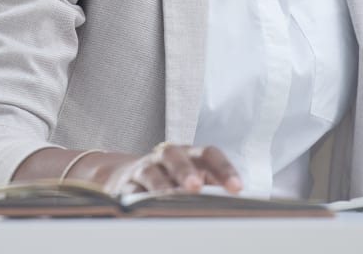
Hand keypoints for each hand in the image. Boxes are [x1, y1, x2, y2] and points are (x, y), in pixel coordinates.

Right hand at [101, 143, 243, 195]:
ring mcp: (144, 169)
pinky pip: (130, 190)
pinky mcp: (126, 185)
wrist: (125, 176)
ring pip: (151, 172)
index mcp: (188, 154)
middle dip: (186, 170)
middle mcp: (165, 157)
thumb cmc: (169, 180)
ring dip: (160, 185)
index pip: (208, 154)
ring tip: (169, 198)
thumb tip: (236, 205)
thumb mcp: (191, 177)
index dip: (223, 169)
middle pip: (176, 156)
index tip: (236, 187)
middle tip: (196, 187)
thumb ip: (210, 187)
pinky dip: (136, 198)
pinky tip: (143, 208)